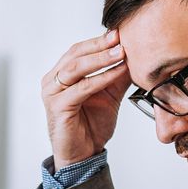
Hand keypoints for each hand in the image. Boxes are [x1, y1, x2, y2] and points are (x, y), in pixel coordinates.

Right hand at [41, 30, 131, 168]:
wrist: (83, 155)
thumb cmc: (91, 125)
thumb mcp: (109, 95)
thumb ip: (117, 76)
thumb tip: (135, 56)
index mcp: (61, 74)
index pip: (79, 50)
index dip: (99, 41)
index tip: (121, 32)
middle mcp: (52, 80)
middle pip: (76, 54)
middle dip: (99, 45)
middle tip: (120, 37)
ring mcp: (52, 93)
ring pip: (76, 68)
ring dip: (101, 58)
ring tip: (121, 52)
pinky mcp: (58, 107)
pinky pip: (81, 88)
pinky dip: (101, 78)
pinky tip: (116, 73)